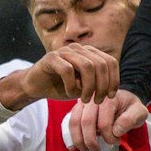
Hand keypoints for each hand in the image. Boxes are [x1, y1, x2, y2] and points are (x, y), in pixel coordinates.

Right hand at [1, 42, 118, 107]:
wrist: (36, 86)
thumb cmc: (62, 86)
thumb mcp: (84, 86)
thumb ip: (98, 83)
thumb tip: (113, 88)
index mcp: (89, 53)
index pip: (110, 62)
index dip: (114, 80)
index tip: (111, 96)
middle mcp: (78, 49)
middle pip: (101, 64)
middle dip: (102, 86)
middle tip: (97, 101)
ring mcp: (64, 51)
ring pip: (87, 66)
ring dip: (89, 87)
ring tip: (85, 99)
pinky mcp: (51, 58)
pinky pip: (68, 70)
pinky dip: (71, 85)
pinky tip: (69, 93)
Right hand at [67, 88, 147, 150]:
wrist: (124, 99)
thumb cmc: (131, 107)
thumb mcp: (139, 112)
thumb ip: (131, 119)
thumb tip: (116, 131)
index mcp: (108, 99)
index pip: (104, 122)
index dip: (108, 136)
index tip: (116, 142)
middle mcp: (93, 98)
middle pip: (86, 122)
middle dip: (91, 141)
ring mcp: (83, 103)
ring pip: (75, 122)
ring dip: (79, 139)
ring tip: (86, 150)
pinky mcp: (78, 109)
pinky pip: (70, 122)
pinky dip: (70, 135)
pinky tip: (73, 147)